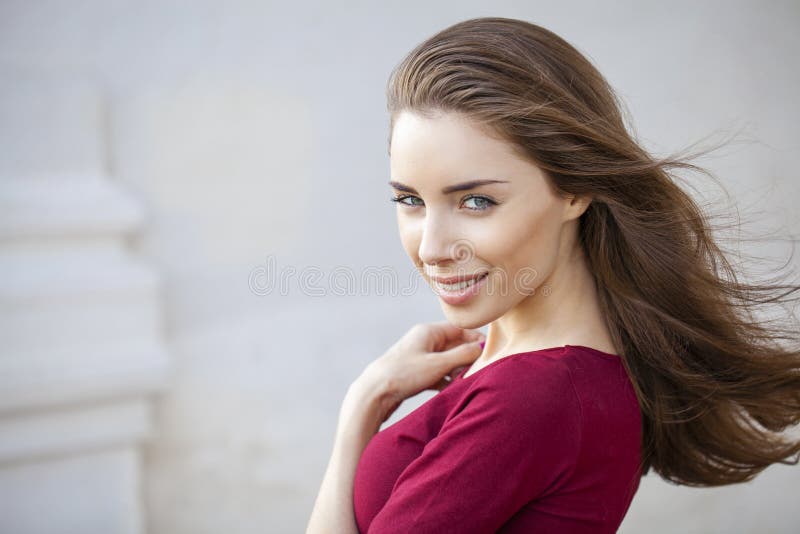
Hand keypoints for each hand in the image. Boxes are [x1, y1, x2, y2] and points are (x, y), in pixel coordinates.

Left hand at [358, 322, 485, 422]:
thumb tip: (481, 348)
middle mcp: (423, 341)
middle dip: (468, 356)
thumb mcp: (438, 364)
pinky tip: (453, 389)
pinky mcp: (415, 373)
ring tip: (468, 381)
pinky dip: (447, 380)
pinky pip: (438, 373)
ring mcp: (419, 357)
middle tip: (481, 369)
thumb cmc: (403, 375)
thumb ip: (463, 355)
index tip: (490, 351)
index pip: (459, 329)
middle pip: (454, 344)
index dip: (476, 338)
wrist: (373, 394)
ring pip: (447, 360)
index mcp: (428, 331)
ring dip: (458, 370)